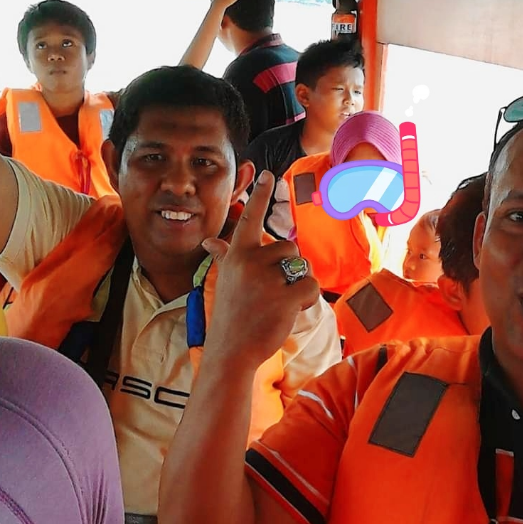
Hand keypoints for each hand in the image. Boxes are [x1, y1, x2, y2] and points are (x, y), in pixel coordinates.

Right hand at [202, 170, 319, 370]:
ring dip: (298, 284)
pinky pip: (311, 287)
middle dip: (288, 269)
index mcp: (237, 255)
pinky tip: (290, 311)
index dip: (259, 195)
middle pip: (289, 248)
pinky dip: (308, 300)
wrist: (231, 350)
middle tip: (272, 293)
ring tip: (278, 303)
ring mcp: (267, 279)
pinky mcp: (285, 297)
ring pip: (302, 267)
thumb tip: (211, 241)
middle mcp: (250, 262)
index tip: (267, 173)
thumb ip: (224, 256)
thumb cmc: (232, 315)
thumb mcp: (225, 281)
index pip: (251, 218)